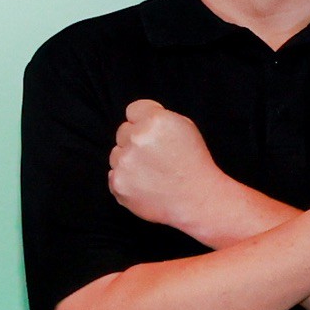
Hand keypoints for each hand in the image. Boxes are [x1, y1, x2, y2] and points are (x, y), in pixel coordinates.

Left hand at [108, 101, 232, 235]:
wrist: (196, 199)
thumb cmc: (194, 163)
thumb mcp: (184, 127)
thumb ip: (158, 117)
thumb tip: (138, 119)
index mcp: (154, 121)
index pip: (133, 110)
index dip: (142, 120)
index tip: (152, 133)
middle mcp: (136, 139)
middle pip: (122, 131)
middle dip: (135, 140)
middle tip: (154, 155)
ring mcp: (125, 162)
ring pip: (116, 154)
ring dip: (128, 160)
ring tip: (151, 172)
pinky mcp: (118, 183)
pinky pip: (113, 175)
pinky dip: (125, 179)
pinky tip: (144, 184)